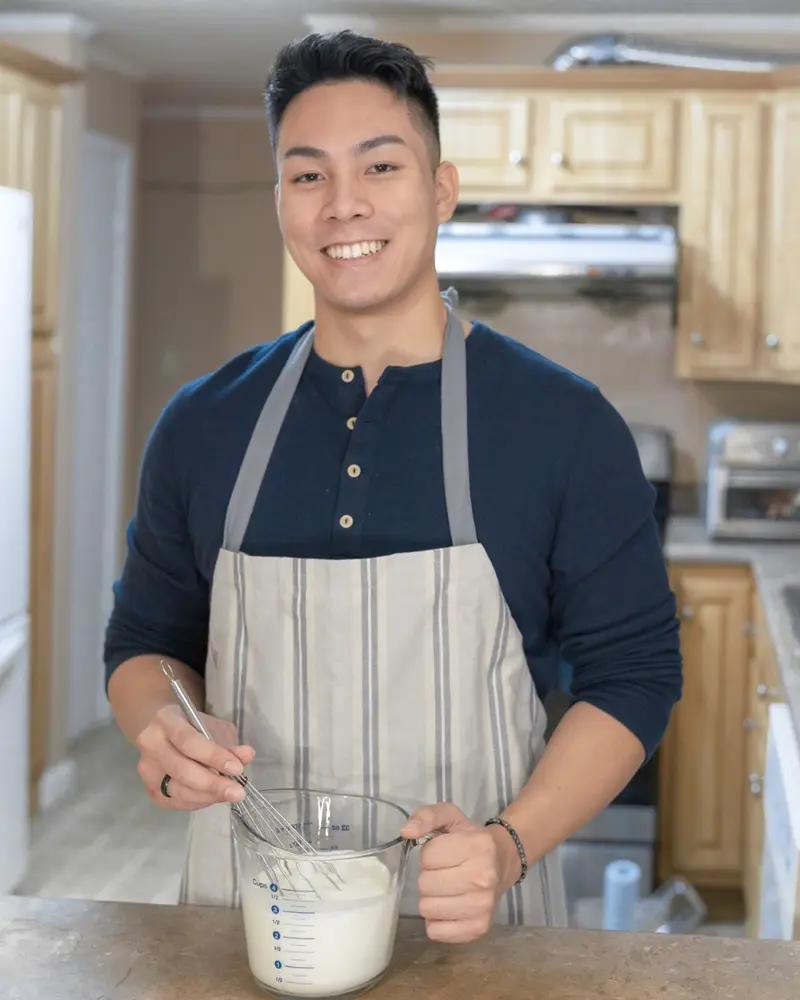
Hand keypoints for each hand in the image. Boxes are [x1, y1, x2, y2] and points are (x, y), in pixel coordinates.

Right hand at [135, 704, 254, 810]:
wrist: (162, 730)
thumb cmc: (191, 725)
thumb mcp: (211, 725)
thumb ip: (228, 742)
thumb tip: (246, 756)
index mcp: (166, 721)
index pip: (188, 742)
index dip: (213, 756)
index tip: (237, 768)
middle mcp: (151, 745)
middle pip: (182, 770)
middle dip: (213, 784)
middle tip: (237, 792)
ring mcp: (147, 770)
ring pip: (178, 791)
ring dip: (208, 796)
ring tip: (229, 794)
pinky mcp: (150, 790)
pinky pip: (177, 802)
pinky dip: (199, 802)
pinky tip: (213, 797)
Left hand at [400, 803, 520, 943]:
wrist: (503, 861)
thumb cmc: (471, 838)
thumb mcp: (450, 817)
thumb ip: (426, 816)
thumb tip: (406, 831)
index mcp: (477, 846)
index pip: (428, 857)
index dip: (429, 854)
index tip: (443, 853)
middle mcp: (483, 878)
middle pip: (425, 885)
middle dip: (429, 876)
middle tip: (444, 871)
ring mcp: (482, 907)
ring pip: (428, 909)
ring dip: (431, 898)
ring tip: (446, 888)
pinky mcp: (479, 928)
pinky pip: (436, 931)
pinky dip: (436, 920)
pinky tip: (448, 906)